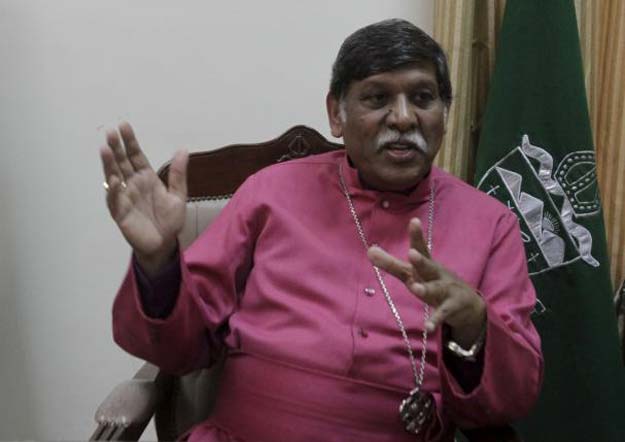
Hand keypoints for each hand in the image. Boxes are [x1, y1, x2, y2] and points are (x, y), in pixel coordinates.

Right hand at [99, 122, 187, 275]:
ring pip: (114, 176)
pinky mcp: (120, 212)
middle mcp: (133, 184)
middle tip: (111, 131)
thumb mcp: (178, 195)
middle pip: (122, 162)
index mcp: (147, 178)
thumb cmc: (170, 220)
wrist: (164, 244)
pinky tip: (113, 179)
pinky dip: (114, 190)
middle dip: (117, 147)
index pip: (136, 156)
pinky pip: (115, 199)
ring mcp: (125, 197)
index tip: (124, 126)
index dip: (130, 142)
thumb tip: (182, 150)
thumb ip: (178, 174)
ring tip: (105, 148)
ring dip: (109, 163)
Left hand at [367, 218, 485, 346]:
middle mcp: (436, 275)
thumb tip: (369, 250)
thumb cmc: (435, 282)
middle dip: (420, 260)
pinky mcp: (449, 308)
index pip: (421, 248)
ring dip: (426, 288)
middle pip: (428, 266)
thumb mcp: (413, 273)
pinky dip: (433, 321)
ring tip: (415, 288)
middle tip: (412, 253)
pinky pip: (440, 315)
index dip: (417, 235)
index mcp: (427, 265)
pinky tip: (426, 328)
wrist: (468, 304)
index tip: (414, 221)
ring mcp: (445, 291)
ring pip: (435, 289)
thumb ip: (391, 264)